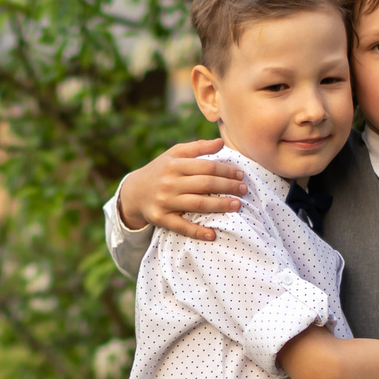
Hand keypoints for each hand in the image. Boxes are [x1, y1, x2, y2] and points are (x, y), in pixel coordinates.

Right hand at [118, 138, 247, 237]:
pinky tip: (212, 235)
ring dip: (219, 205)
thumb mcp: (174, 154)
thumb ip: (197, 148)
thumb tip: (221, 143)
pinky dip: (197, 232)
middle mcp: (169, 182)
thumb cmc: (160, 170)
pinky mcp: (160, 218)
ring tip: (237, 205)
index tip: (240, 175)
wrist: (133, 192)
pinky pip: (181, 226)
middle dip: (228, 187)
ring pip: (197, 204)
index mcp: (175, 165)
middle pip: (205, 184)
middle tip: (244, 190)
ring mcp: (165, 201)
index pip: (206, 167)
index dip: (226, 171)